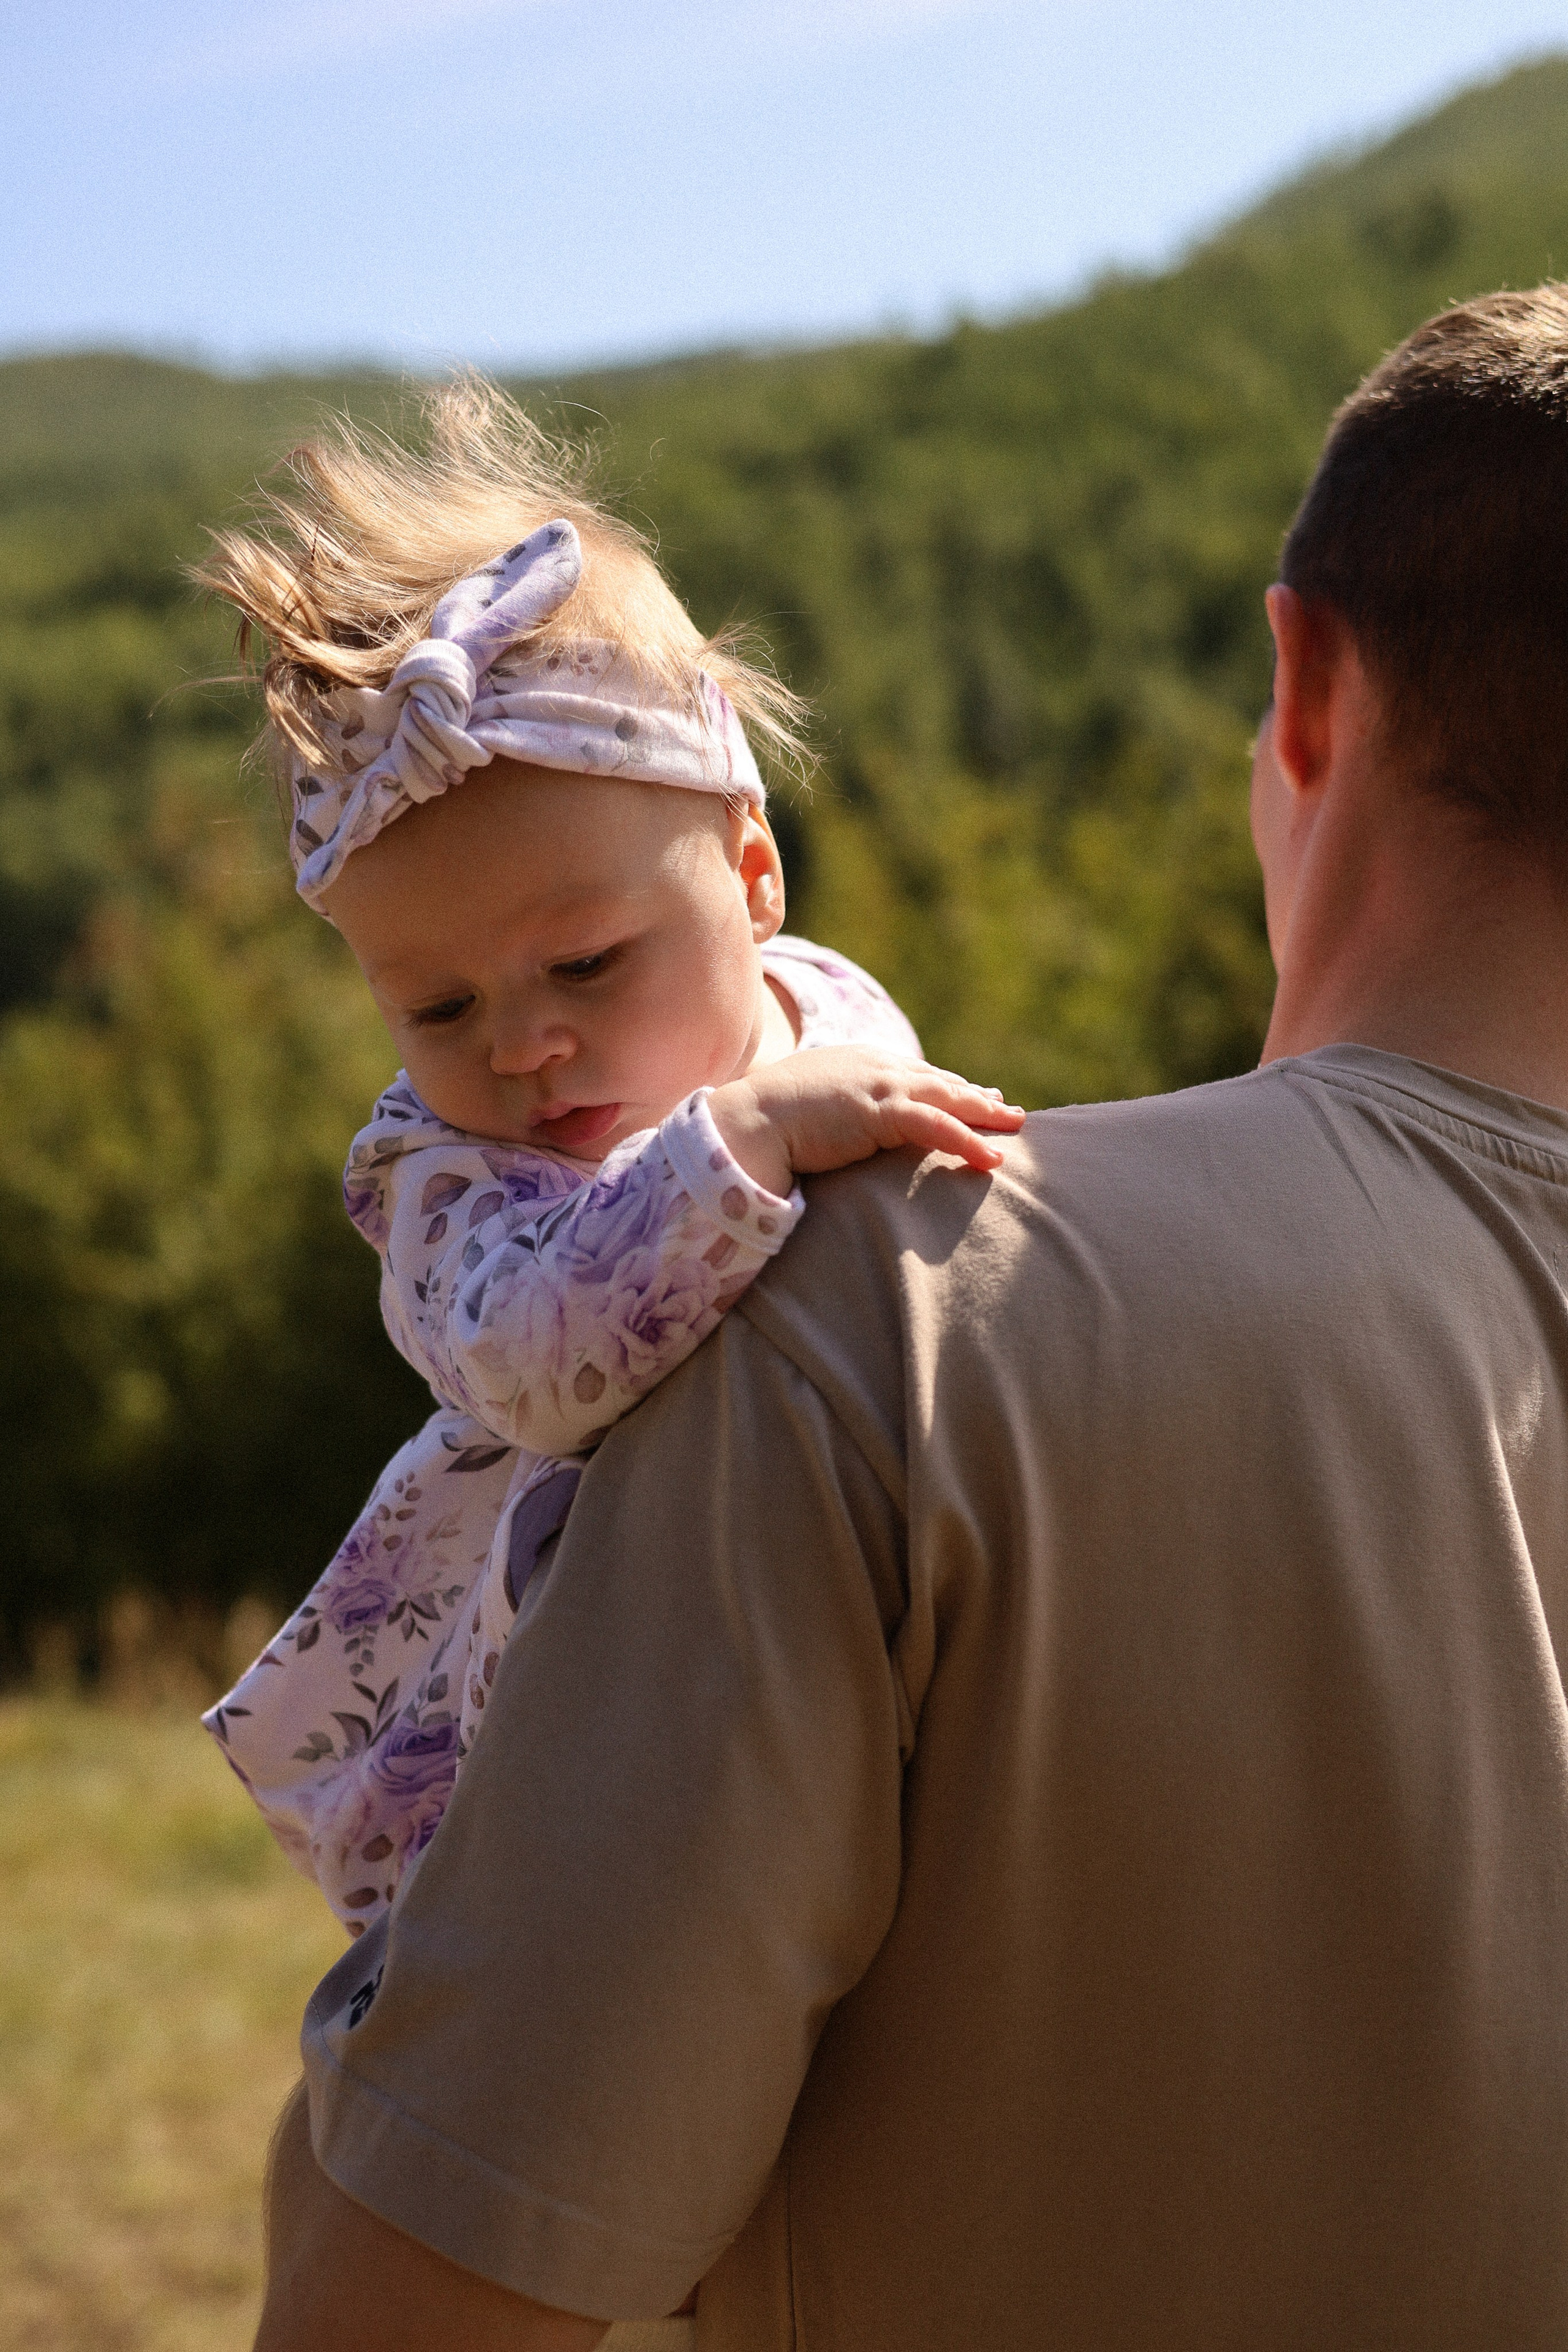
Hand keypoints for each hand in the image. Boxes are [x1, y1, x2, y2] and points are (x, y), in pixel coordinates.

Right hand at [707, 1047, 1024, 1197]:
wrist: (750, 1120)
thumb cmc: (768, 1119)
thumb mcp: (810, 1105)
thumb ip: (834, 1108)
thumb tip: (839, 1126)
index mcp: (861, 1062)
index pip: (915, 1075)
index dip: (947, 1087)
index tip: (975, 1096)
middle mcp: (878, 1066)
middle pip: (939, 1082)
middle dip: (976, 1096)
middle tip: (1008, 1109)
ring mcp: (882, 1085)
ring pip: (949, 1098)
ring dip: (986, 1113)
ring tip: (1016, 1126)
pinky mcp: (883, 1111)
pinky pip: (938, 1126)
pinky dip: (968, 1140)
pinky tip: (992, 1158)